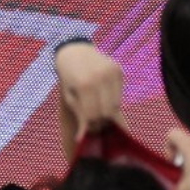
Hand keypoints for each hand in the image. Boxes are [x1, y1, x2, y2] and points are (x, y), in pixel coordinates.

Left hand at [54, 43, 125, 157]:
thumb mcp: (69, 97)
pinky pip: (120, 94)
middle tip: (93, 120)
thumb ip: (79, 116)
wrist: (75, 51)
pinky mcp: (119, 70)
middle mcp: (101, 77)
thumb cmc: (69, 77)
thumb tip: (81, 139)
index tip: (86, 129)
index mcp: (85, 84)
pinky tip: (103, 96)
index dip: (90, 125)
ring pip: (116, 104)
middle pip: (108, 111)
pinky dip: (113, 100)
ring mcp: (112, 72)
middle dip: (101, 120)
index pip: (94, 115)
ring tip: (98, 108)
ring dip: (108, 112)